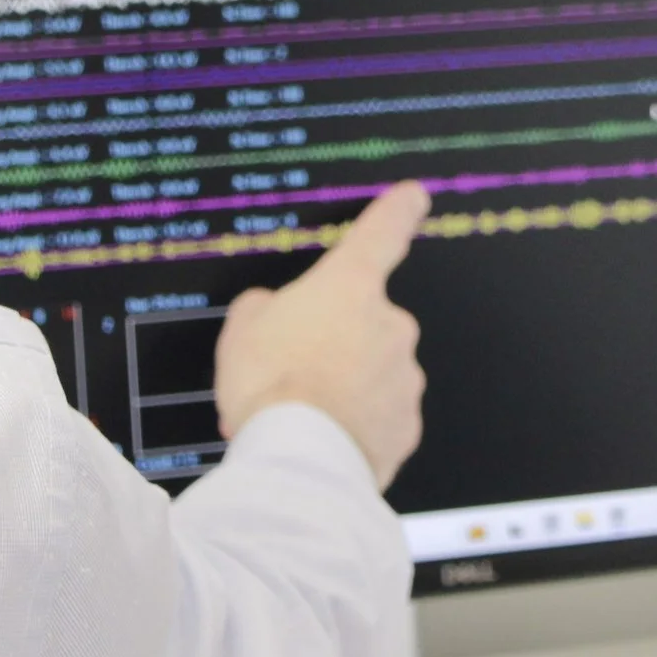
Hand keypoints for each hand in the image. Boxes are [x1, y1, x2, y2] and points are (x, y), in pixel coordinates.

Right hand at [214, 179, 430, 488]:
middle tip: (294, 373)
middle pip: (366, 323)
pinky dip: (357, 427)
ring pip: (374, 374)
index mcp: (350, 286)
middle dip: (337, 344)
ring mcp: (404, 377)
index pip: (382, 233)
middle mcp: (390, 325)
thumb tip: (273, 310)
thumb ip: (264, 308)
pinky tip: (323, 441)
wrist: (298, 460)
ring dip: (346, 389)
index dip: (398, 210)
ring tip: (301, 417)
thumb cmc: (269, 384)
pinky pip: (380, 418)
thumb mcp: (242, 330)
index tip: (414, 196)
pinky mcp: (406, 427)